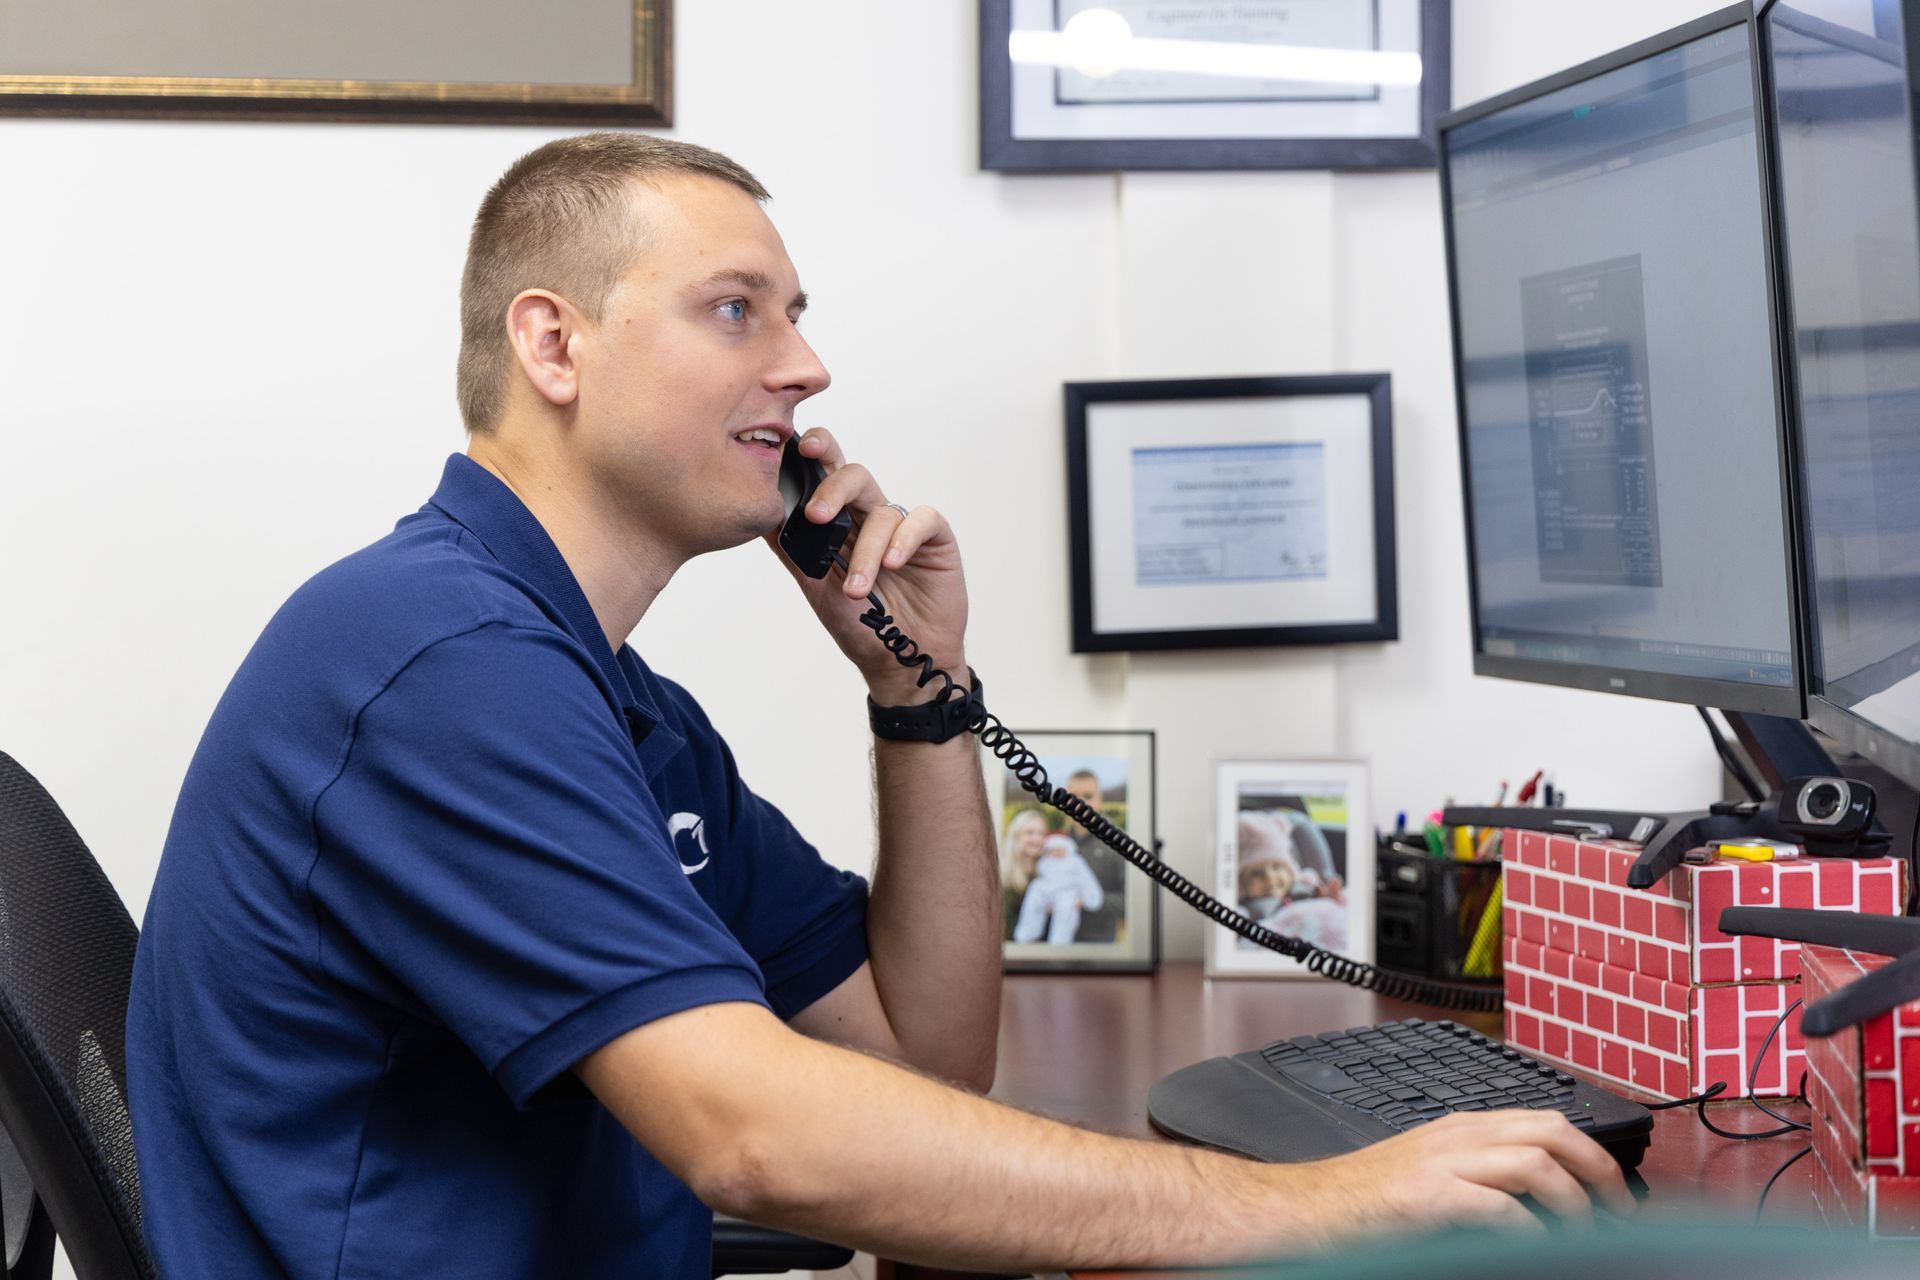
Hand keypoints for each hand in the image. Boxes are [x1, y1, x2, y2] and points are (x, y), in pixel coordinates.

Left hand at [767, 428, 968, 705]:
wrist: (899, 663)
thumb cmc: (860, 625)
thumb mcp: (814, 585)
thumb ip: (791, 548)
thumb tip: (758, 514)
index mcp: (841, 520)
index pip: (827, 472)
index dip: (817, 451)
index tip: (798, 450)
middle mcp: (870, 516)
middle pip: (853, 475)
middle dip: (833, 487)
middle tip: (816, 516)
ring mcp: (903, 527)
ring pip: (882, 510)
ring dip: (866, 551)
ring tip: (858, 590)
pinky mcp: (935, 539)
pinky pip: (922, 520)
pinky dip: (903, 540)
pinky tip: (892, 565)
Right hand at [1284, 1111, 1633, 1247]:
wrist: (1311, 1209)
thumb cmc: (1368, 1201)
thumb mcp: (1433, 1172)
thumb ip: (1483, 1174)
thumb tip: (1543, 1201)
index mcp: (1462, 1127)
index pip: (1547, 1121)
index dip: (1592, 1154)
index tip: (1614, 1193)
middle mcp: (1458, 1135)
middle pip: (1553, 1130)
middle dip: (1599, 1170)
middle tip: (1619, 1212)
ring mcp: (1443, 1162)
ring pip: (1536, 1163)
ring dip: (1573, 1203)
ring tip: (1583, 1234)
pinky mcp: (1429, 1197)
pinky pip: (1499, 1207)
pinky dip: (1529, 1231)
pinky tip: (1535, 1248)